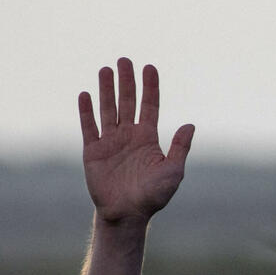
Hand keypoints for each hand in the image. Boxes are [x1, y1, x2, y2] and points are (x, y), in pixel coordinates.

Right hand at [78, 57, 194, 224]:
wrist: (127, 214)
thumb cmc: (154, 195)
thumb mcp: (173, 171)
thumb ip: (180, 148)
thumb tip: (190, 125)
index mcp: (148, 138)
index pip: (149, 106)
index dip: (150, 87)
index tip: (149, 67)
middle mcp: (129, 135)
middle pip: (128, 102)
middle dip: (127, 81)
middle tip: (125, 60)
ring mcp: (110, 142)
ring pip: (108, 109)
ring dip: (106, 89)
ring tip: (106, 69)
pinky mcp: (93, 151)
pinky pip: (89, 127)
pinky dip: (87, 111)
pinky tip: (85, 94)